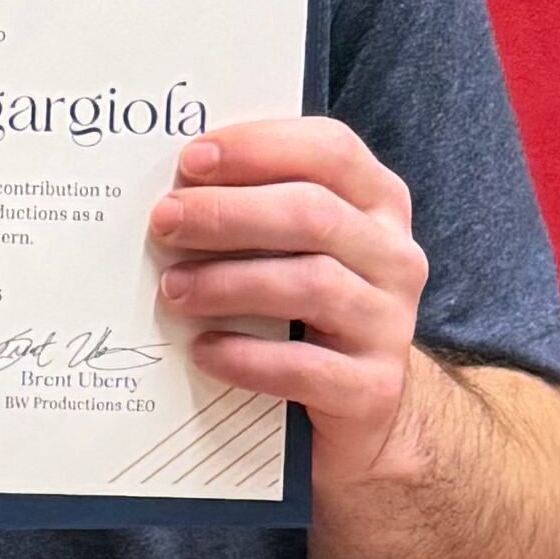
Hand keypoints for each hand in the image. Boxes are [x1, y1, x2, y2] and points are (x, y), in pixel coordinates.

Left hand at [146, 114, 431, 482]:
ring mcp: (390, 324)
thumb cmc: (311, 310)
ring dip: (229, 282)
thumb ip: (259, 209)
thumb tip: (176, 190)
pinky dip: (247, 357)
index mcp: (378, 204)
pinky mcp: (374, 388)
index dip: (260, 148)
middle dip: (229, 213)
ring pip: (311, 285)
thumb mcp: (297, 248)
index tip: (191, 159)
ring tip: (172, 289)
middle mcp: (394, 257)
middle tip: (165, 221)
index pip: (330, 151)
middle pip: (314, 214)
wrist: (362, 410)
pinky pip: (305, 368)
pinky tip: (204, 350)